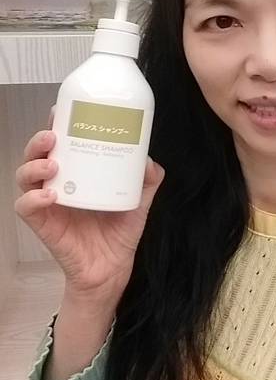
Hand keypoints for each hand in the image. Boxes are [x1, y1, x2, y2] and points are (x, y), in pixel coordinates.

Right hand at [15, 106, 164, 300]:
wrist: (112, 268)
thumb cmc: (119, 230)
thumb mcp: (138, 200)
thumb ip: (147, 179)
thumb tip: (148, 160)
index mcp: (77, 173)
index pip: (60, 144)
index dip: (55, 125)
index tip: (61, 112)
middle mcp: (58, 183)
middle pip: (35, 154)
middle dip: (39, 140)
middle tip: (53, 135)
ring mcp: (47, 203)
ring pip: (24, 176)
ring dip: (33, 165)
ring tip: (52, 164)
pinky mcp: (43, 224)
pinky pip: (26, 207)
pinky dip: (33, 199)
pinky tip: (50, 196)